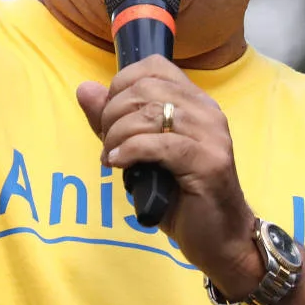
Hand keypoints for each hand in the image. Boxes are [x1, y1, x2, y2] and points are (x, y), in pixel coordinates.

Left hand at [76, 56, 263, 298]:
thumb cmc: (180, 196)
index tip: (109, 115)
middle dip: (113, 113)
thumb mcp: (139, 153)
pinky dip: (131, 151)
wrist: (220, 238)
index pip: (154, 67)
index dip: (121, 84)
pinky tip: (120, 164)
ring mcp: (211, 135)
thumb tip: (85, 88)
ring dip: (118, 134)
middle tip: (107, 142)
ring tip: (111, 157)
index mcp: (194, 101)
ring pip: (149, 114)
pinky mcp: (208, 162)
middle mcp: (206, 110)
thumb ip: (113, 120)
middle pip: (145, 88)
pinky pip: (159, 144)